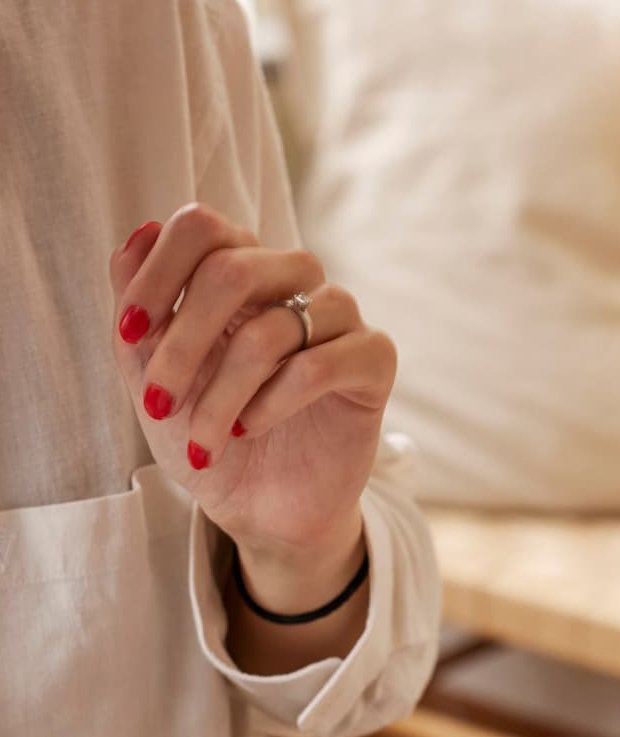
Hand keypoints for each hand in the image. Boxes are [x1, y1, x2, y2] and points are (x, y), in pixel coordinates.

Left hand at [108, 206, 394, 610]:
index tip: (130, 334)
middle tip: (160, 403)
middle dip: (184, 343)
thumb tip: (139, 232)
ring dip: (223, 391)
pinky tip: (250, 428)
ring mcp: (337, 318)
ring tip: (205, 439)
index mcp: (239, 273)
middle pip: (233, 268)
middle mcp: (292, 283)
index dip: (157, 274)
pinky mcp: (373, 361)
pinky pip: (319, 365)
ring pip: (272, 328)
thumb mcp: (151, 378)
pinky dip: (273, 402)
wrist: (264, 509)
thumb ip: (139, 309)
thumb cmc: (212, 439)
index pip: (203, 227)